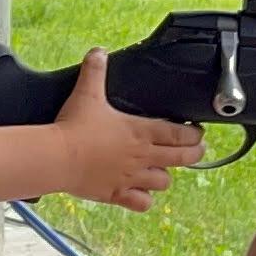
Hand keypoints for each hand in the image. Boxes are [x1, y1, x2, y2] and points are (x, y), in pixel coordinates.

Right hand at [51, 50, 201, 211]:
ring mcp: (131, 177)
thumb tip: (98, 52)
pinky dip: (143, 199)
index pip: (180, 134)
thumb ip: (95, 71)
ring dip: (165, 176)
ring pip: (163, 182)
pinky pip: (141, 203)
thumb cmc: (74, 126)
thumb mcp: (87, 93)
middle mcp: (142, 156)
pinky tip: (140, 193)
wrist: (58, 157)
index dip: (194, 134)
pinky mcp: (116, 194)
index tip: (198, 133)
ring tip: (162, 169)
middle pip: (182, 159)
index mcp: (141, 132)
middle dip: (194, 154)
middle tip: (197, 150)